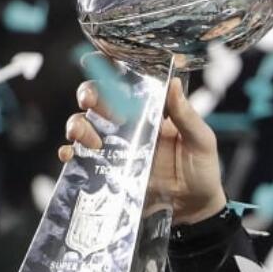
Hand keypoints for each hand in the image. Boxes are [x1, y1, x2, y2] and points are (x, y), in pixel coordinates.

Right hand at [59, 77, 225, 224]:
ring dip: (78, 125)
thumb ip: (186, 115)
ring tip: (90, 138)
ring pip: (84, 126)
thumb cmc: (202, 172)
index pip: (127, 85)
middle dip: (88, 94)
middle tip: (90, 101)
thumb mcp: (201, 141)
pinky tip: (71, 154)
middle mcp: (129, 126)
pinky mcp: (108, 172)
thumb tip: (173, 82)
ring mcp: (116, 149)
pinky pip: (81, 159)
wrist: (195, 211)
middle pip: (98, 102)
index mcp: (151, 113)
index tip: (94, 60)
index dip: (109, 70)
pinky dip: (70, 153)